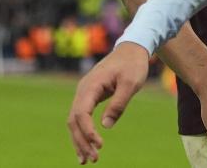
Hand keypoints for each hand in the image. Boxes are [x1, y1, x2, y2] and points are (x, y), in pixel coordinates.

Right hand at [67, 42, 150, 163]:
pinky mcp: (89, 97)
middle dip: (81, 141)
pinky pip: (80, 117)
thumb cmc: (133, 65)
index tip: (100, 144)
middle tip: (94, 159)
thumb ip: (119, 104)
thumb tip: (106, 126)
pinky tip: (87, 147)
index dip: (88, 131)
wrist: (132, 49)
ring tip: (88, 160)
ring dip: (80, 141)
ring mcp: (84, 93)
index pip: (81, 113)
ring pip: (74, 121)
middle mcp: (83, 90)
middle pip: (74, 120)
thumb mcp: (131, 84)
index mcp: (91, 85)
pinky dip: (82, 133)